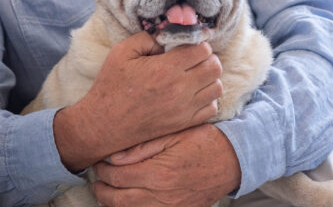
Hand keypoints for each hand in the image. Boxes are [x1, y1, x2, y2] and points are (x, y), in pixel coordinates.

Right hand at [54, 32, 222, 170]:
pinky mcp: (184, 123)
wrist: (103, 124)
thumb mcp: (123, 52)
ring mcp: (184, 109)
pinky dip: (207, 98)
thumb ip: (149, 38)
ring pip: (217, 87)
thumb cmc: (111, 85)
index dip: (197, 43)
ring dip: (209, 78)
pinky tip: (193, 93)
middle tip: (193, 58)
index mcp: (165, 69)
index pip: (203, 49)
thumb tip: (170, 35)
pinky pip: (211, 108)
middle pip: (214, 67)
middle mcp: (179, 90)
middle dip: (207, 58)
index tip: (188, 45)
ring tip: (194, 75)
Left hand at [91, 124, 241, 206]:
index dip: (103, 170)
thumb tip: (115, 156)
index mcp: (159, 172)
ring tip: (108, 192)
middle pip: (118, 200)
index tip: (99, 162)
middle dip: (102, 190)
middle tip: (97, 179)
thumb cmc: (206, 141)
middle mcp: (162, 195)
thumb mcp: (177, 134)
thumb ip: (145, 146)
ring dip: (113, 204)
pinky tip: (129, 201)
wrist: (235, 159)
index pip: (118, 176)